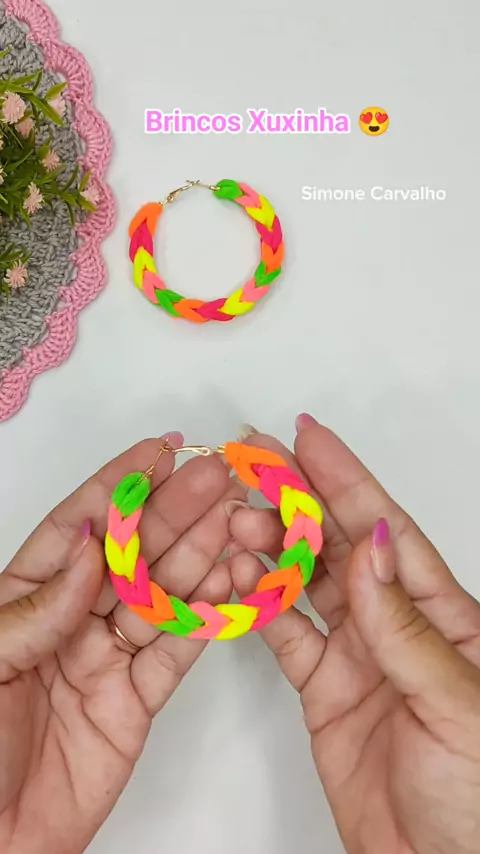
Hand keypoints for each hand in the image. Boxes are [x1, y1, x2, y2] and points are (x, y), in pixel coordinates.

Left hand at [0, 434, 242, 853]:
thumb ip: (39, 607)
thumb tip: (94, 547)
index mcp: (25, 598)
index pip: (80, 526)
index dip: (121, 484)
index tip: (160, 449)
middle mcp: (70, 619)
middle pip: (131, 554)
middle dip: (174, 511)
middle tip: (217, 477)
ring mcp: (106, 657)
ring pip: (162, 594)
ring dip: (200, 554)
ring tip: (237, 519)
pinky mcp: (137, 700)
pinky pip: (177, 651)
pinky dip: (208, 617)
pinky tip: (232, 582)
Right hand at [229, 418, 479, 853]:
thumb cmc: (478, 798)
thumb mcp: (455, 702)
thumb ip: (405, 626)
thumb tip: (369, 544)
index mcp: (441, 613)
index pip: (384, 530)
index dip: (346, 479)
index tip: (308, 438)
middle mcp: (395, 623)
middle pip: (336, 545)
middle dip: (293, 500)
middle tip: (250, 465)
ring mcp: (358, 656)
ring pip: (304, 582)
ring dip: (268, 548)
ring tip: (235, 522)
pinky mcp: (325, 691)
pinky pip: (284, 638)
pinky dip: (256, 608)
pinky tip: (235, 581)